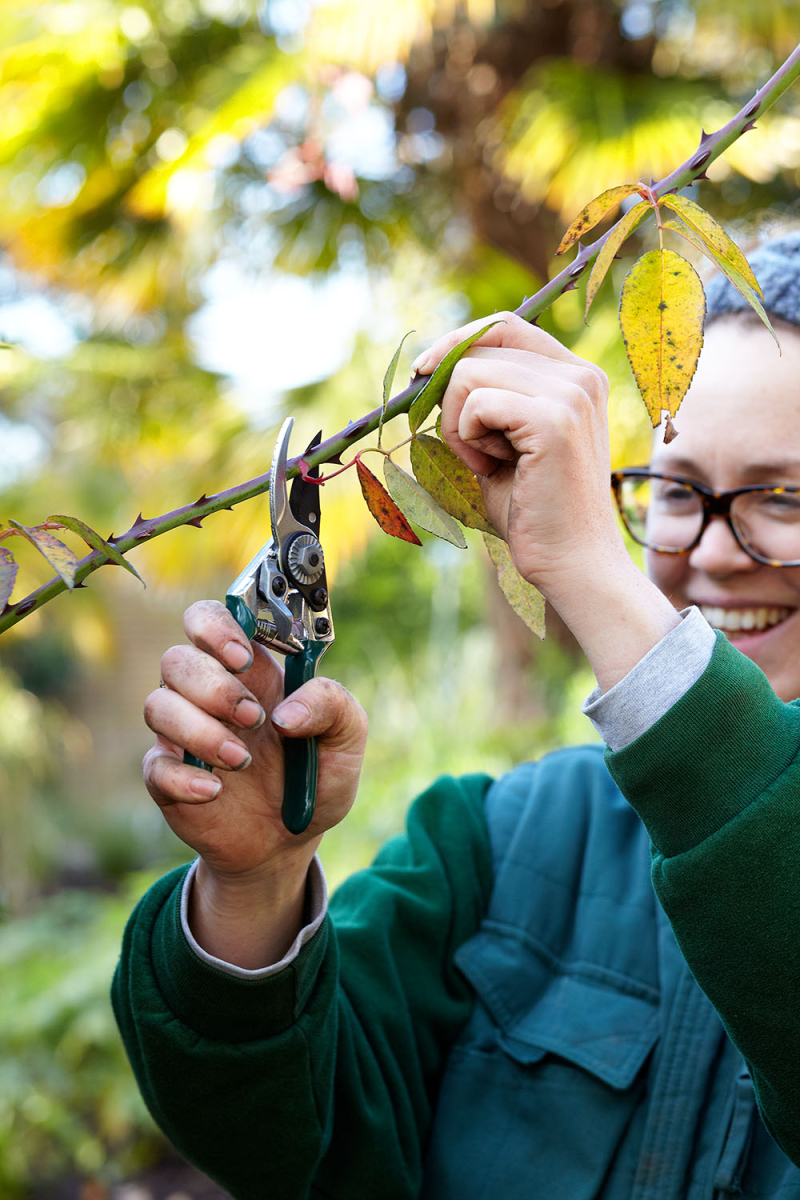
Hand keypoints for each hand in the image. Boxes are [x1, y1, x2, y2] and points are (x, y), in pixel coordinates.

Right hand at [143, 599, 367, 878]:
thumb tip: (288, 712)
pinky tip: (214, 792)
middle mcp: (208, 694)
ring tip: (240, 761)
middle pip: (177, 659)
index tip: (242, 657)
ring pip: (157, 705)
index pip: (209, 619)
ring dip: (199, 731)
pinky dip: (183, 778)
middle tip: (253, 719)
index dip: (215, 627)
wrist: (289, 843)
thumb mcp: (347, 739)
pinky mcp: (168, 777)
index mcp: (250, 670)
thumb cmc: (315, 777)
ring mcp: (183, 734)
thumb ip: (334, 705)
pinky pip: (155, 765)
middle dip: (214, 687)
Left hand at [416, 313, 680, 688]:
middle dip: (451, 396)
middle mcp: (581, 375)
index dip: (455, 342)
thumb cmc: (532, 511)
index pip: (503, 326)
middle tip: (469, 449)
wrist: (571, 563)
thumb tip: (430, 367)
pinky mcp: (553, 420)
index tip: (423, 372)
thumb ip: (482, 400)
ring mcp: (571, 394)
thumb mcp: (502, 442)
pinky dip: (465, 439)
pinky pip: (474, 403)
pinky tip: (490, 470)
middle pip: (479, 346)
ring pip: (468, 373)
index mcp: (576, 375)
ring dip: (458, 425)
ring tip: (487, 464)